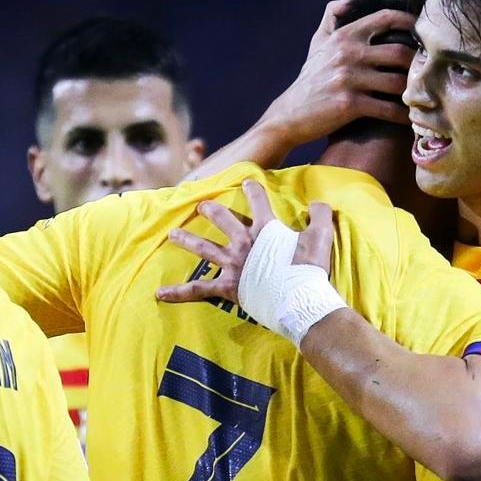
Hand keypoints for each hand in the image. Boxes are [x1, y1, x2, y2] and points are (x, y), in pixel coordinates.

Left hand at [160, 181, 344, 343]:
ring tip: (173, 234)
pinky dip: (179, 293)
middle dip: (211, 210)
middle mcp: (244, 242)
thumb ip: (320, 216)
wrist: (299, 298)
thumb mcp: (321, 236)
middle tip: (201, 205)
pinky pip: (198, 289)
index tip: (247, 183)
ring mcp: (233, 264)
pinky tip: (160, 294)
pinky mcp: (227, 287)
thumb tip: (319, 204)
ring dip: (187, 240)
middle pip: (223, 220)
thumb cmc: (310, 269)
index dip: (253, 190)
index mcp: (266, 229)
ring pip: (204, 248)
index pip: (258, 200)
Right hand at [254, 0, 419, 150]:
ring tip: (420, 96)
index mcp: (344, 36)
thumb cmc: (310, 77)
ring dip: (411, 91)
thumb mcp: (318, 42)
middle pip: (399, 52)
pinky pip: (386, 109)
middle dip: (416, 64)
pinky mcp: (349, 104)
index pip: (385, 18)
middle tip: (426, 72)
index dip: (410, 22)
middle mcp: (348, 54)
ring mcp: (349, 79)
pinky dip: (400, 116)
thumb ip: (334, 15)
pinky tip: (407, 119)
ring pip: (396, 82)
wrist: (290, 113)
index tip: (423, 32)